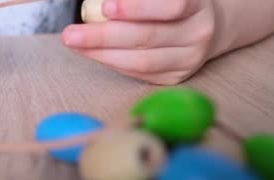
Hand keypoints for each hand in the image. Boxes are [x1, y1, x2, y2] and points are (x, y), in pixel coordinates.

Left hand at [62, 0, 218, 84]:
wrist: (202, 27)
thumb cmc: (168, 4)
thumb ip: (133, 0)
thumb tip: (97, 4)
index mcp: (197, 4)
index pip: (172, 6)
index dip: (138, 7)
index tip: (106, 7)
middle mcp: (197, 33)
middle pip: (148, 37)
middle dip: (104, 36)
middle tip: (71, 34)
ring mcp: (187, 60)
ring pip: (141, 61)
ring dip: (102, 53)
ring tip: (75, 44)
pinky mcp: (173, 78)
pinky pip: (137, 73)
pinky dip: (111, 62)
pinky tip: (91, 53)